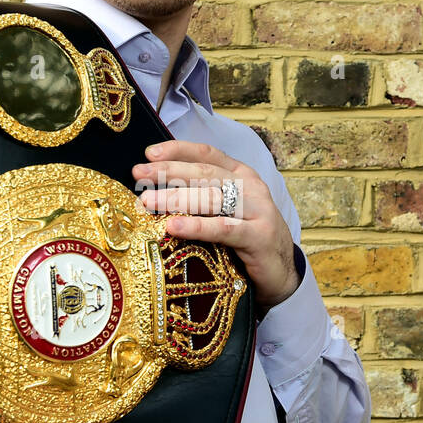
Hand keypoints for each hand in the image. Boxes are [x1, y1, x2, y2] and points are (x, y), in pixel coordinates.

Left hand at [132, 140, 300, 308]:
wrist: (283, 272)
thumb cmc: (246, 239)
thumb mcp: (227, 210)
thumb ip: (202, 196)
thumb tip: (155, 188)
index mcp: (241, 175)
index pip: (208, 154)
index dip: (178, 151)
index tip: (150, 153)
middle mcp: (250, 188)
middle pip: (205, 173)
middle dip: (169, 172)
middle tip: (138, 174)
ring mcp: (258, 211)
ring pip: (212, 198)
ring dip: (176, 198)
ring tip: (148, 201)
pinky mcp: (259, 237)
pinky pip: (223, 229)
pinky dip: (196, 227)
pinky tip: (173, 227)